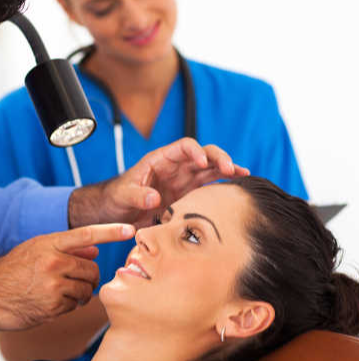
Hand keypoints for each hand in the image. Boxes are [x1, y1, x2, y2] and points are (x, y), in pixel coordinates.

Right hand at [0, 223, 134, 338]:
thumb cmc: (9, 273)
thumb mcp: (33, 251)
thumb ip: (63, 248)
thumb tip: (94, 249)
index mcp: (48, 243)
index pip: (87, 234)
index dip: (111, 231)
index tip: (131, 230)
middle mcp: (53, 261)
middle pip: (91, 269)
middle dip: (88, 278)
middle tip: (74, 282)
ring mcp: (54, 284)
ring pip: (86, 290)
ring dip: (79, 294)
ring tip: (59, 293)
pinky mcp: (53, 306)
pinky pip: (74, 306)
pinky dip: (67, 307)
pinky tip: (49, 303)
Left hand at [69, 138, 248, 227]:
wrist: (118, 213)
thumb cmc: (117, 197)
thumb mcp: (123, 195)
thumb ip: (137, 195)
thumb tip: (155, 198)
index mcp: (160, 160)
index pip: (183, 147)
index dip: (195, 151)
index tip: (202, 161)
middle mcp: (176, 166)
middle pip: (203, 154)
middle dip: (218, 158)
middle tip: (230, 169)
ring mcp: (185, 180)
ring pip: (211, 168)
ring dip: (227, 168)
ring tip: (243, 174)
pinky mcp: (190, 194)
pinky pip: (210, 184)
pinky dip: (224, 183)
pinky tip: (239, 183)